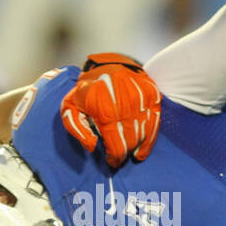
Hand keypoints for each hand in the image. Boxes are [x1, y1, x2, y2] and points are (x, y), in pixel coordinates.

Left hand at [59, 52, 161, 167]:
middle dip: (124, 154)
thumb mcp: (71, 106)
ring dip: (136, 147)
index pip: (116, 146)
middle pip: (130, 143)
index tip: (111, 162)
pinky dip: (150, 140)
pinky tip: (142, 150)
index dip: (114, 159)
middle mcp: (127, 106)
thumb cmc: (88, 88)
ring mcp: (142, 100)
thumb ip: (76, 129)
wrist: (108, 63)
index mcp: (106, 111)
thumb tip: (91, 147)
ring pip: (143, 135)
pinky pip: (155, 124)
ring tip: (129, 152)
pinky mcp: (152, 96)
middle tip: (119, 156)